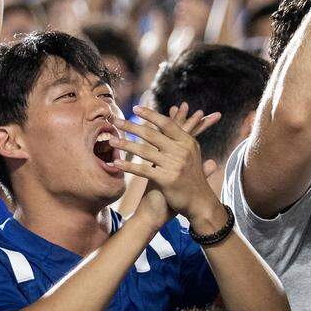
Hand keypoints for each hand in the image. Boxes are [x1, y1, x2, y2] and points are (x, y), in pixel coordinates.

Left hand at [113, 104, 220, 224]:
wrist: (199, 201)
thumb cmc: (192, 174)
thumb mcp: (191, 150)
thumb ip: (181, 131)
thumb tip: (174, 109)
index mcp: (187, 141)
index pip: (166, 124)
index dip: (150, 115)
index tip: (135, 109)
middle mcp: (181, 151)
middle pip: (152, 135)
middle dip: (131, 126)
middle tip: (115, 121)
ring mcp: (174, 165)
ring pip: (144, 152)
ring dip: (126, 145)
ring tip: (111, 140)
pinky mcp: (166, 180)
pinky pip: (143, 170)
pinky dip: (128, 167)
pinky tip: (116, 164)